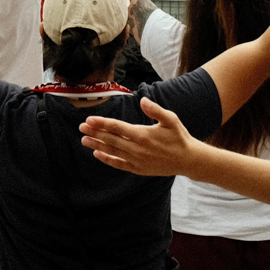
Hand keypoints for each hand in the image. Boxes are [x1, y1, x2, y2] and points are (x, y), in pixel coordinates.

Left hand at [80, 97, 201, 177]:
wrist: (188, 160)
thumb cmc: (179, 137)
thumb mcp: (171, 119)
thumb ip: (155, 110)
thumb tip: (142, 100)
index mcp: (143, 135)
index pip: (118, 127)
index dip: (102, 123)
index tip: (89, 119)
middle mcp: (138, 148)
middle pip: (111, 139)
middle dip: (95, 132)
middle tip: (81, 127)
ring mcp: (137, 160)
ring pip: (113, 151)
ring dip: (97, 145)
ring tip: (84, 140)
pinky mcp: (139, 169)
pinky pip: (119, 164)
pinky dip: (107, 159)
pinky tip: (97, 154)